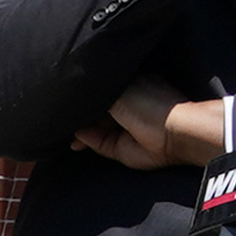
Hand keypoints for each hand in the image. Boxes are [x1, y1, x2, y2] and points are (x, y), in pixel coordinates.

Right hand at [74, 81, 227, 170]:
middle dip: (80, 112)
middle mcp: (126, 108)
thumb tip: (79, 107)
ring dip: (80, 129)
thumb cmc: (150, 103)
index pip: (102, 90)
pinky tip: (76, 137)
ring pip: (94, 129)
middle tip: (62, 114)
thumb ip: (97, 96)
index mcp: (130, 86)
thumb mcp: (119, 91)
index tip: (67, 96)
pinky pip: (99, 144)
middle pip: (96, 110)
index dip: (86, 94)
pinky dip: (86, 141)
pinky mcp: (121, 149)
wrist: (173, 131)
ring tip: (65, 126)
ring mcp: (123, 129)